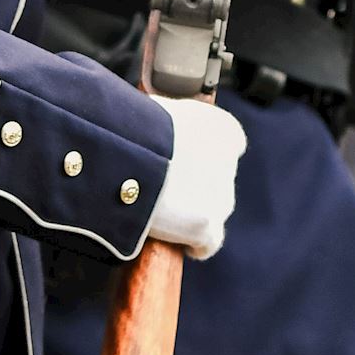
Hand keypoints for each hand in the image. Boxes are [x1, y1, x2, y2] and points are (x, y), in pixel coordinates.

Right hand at [148, 99, 245, 259]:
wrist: (125, 153)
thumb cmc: (133, 125)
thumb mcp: (157, 109)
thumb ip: (170, 121)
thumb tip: (151, 128)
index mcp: (222, 128)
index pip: (229, 144)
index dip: (204, 155)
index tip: (182, 160)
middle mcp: (229, 162)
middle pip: (218, 180)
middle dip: (197, 186)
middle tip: (163, 189)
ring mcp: (221, 196)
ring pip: (214, 211)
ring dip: (195, 213)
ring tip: (163, 215)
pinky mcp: (208, 226)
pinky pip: (207, 243)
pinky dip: (195, 245)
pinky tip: (180, 243)